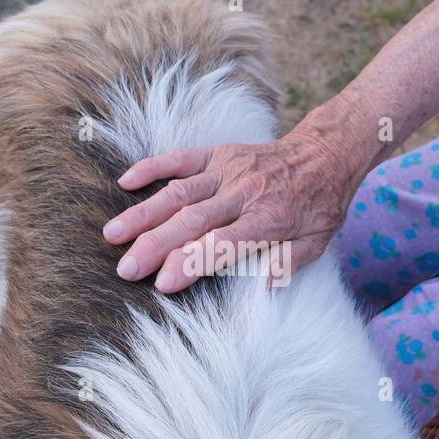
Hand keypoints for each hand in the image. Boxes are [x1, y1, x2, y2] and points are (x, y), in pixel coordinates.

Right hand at [102, 127, 358, 292]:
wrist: (325, 154)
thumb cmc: (318, 207)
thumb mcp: (316, 244)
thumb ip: (287, 264)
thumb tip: (262, 285)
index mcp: (267, 221)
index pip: (221, 245)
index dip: (190, 263)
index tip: (162, 283)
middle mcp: (243, 194)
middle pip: (192, 222)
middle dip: (155, 246)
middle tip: (125, 269)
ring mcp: (228, 171)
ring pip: (179, 193)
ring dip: (144, 213)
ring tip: (112, 234)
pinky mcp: (219, 153)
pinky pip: (181, 158)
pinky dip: (152, 168)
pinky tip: (126, 182)